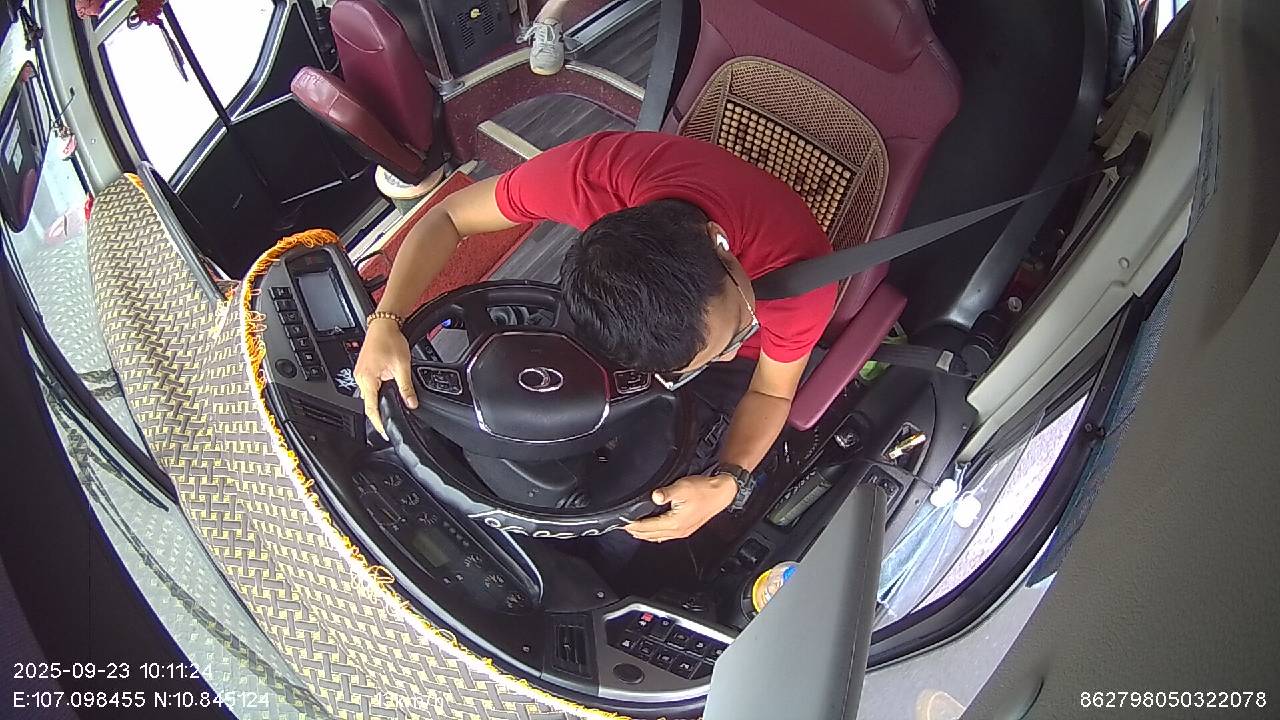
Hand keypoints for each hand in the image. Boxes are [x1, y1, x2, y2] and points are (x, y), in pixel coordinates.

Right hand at [353, 317, 416, 437]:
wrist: (383, 325)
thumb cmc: (390, 340)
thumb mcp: (402, 366)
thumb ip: (406, 387)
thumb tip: (411, 403)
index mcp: (367, 379)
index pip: (372, 409)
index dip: (379, 423)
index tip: (385, 432)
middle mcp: (360, 378)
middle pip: (369, 404)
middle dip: (379, 414)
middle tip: (390, 424)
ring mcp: (360, 374)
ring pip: (368, 396)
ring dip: (378, 403)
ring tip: (389, 410)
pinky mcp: (363, 371)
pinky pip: (369, 387)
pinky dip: (377, 393)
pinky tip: (385, 394)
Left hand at [624, 474, 736, 541]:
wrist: (722, 492)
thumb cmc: (704, 490)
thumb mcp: (682, 488)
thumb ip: (666, 493)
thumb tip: (654, 497)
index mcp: (674, 523)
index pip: (647, 527)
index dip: (632, 525)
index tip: (621, 522)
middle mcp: (677, 531)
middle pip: (650, 535)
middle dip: (635, 531)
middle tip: (622, 526)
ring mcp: (682, 531)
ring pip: (657, 537)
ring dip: (644, 534)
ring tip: (633, 529)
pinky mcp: (686, 528)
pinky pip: (665, 535)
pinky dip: (654, 533)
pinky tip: (652, 530)